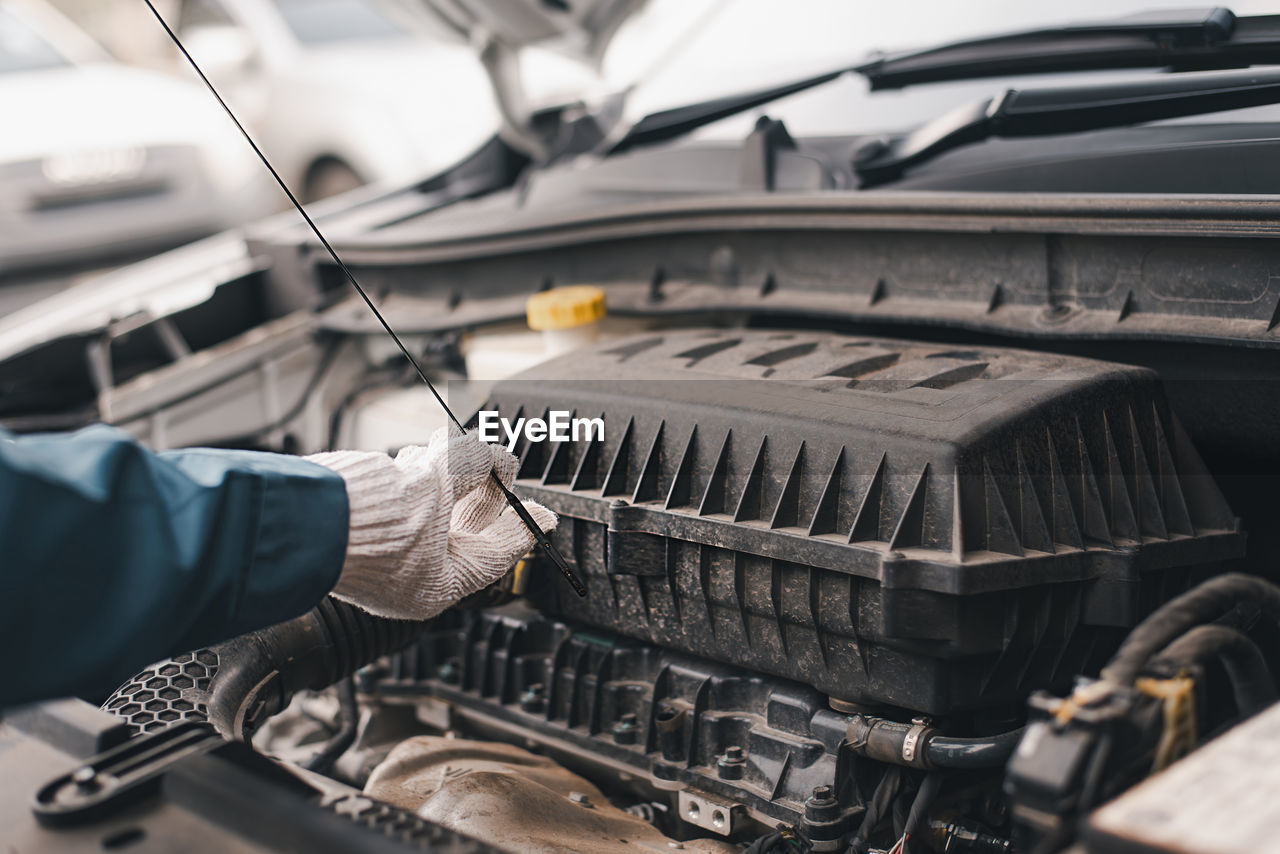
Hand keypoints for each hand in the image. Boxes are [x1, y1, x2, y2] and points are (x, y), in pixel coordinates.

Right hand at [306, 427, 555, 619]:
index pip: (496, 553)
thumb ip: (476, 466)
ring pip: (428, 513)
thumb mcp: (438, 484)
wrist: (295, 518)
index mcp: (438, 586)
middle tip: (500, 471)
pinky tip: (412, 457)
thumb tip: (498, 456)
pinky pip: (399, 506)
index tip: (546, 517)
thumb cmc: (366, 521)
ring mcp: (382, 557)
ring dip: (443, 477)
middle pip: (462, 532)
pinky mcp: (358, 532)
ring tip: (448, 447)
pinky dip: (413, 479)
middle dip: (480, 492)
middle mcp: (409, 577)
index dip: (525, 526)